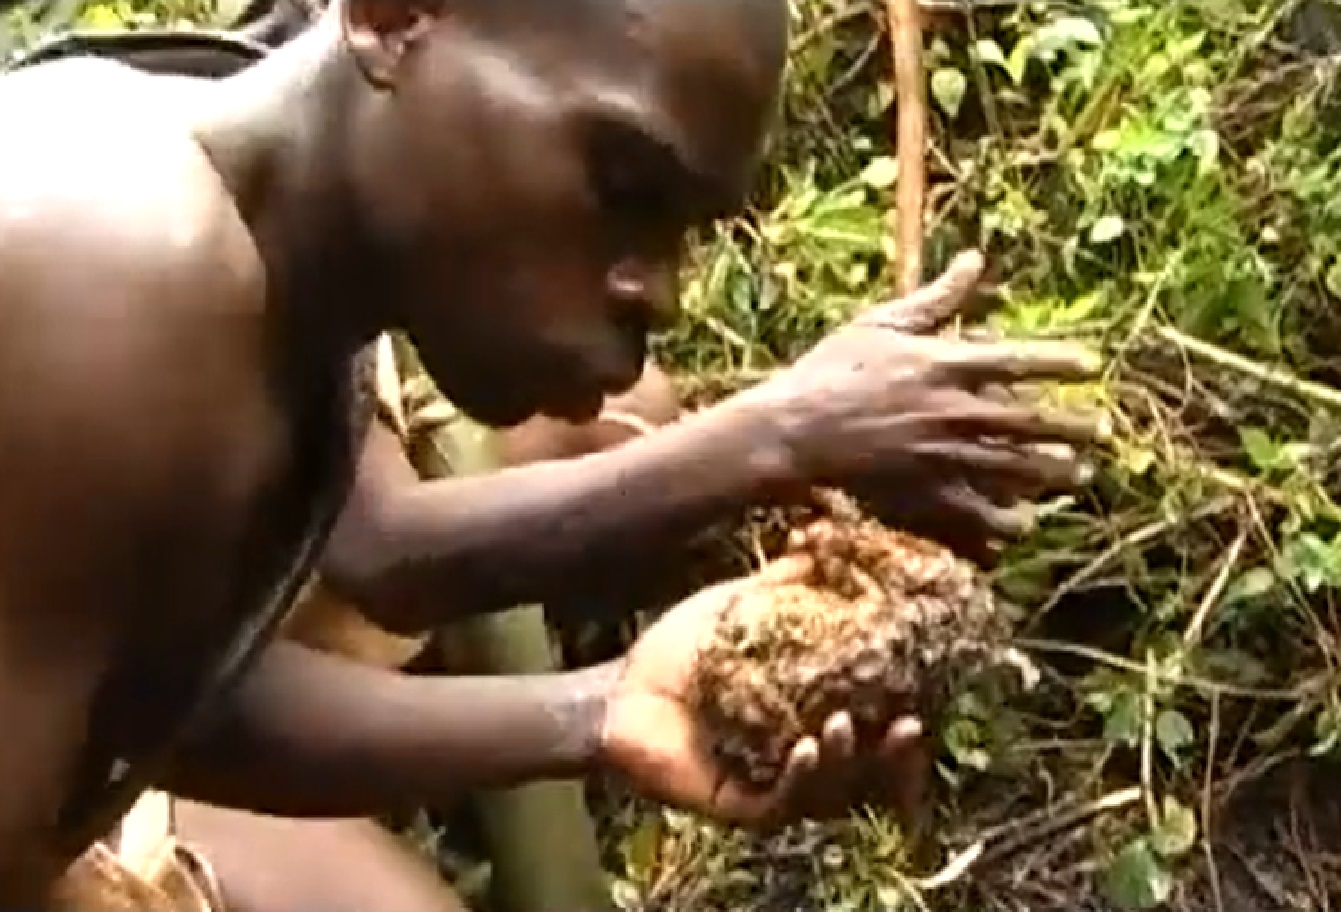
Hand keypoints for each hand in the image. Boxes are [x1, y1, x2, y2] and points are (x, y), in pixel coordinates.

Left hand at [598, 558, 927, 830]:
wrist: (620, 688)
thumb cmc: (682, 652)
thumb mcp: (743, 610)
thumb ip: (787, 583)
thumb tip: (822, 535)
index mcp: (816, 718)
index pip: (878, 734)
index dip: (906, 730)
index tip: (924, 699)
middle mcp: (805, 762)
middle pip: (869, 776)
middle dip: (893, 759)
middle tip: (906, 727)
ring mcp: (773, 790)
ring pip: (830, 793)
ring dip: (845, 762)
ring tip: (841, 725)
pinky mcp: (738, 807)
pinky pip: (779, 804)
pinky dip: (798, 779)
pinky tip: (807, 749)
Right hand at [733, 250, 1104, 563]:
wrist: (794, 430)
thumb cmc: (832, 369)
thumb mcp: (882, 323)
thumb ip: (937, 297)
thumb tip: (976, 259)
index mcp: (943, 364)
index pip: (1019, 361)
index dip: (1060, 362)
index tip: (1092, 366)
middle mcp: (952, 411)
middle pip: (1029, 420)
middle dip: (1072, 426)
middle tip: (1104, 431)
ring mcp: (940, 455)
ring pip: (1013, 467)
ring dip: (1052, 472)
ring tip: (1080, 475)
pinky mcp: (922, 491)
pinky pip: (974, 510)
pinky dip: (1003, 518)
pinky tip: (1025, 522)